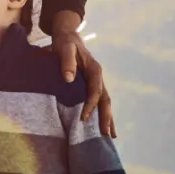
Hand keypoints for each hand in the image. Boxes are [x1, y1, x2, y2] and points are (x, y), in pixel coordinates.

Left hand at [49, 19, 116, 139]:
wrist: (68, 37)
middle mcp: (98, 78)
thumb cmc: (65, 43)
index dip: (91, 105)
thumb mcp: (64, 48)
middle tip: (106, 135)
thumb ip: (66, 62)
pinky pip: (99, 102)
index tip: (83, 118)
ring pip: (105, 103)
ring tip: (110, 136)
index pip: (95, 91)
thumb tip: (68, 79)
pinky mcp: (91, 86)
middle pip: (106, 100)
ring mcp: (97, 82)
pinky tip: (101, 126)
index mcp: (95, 70)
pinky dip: (101, 114)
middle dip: (106, 118)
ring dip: (108, 119)